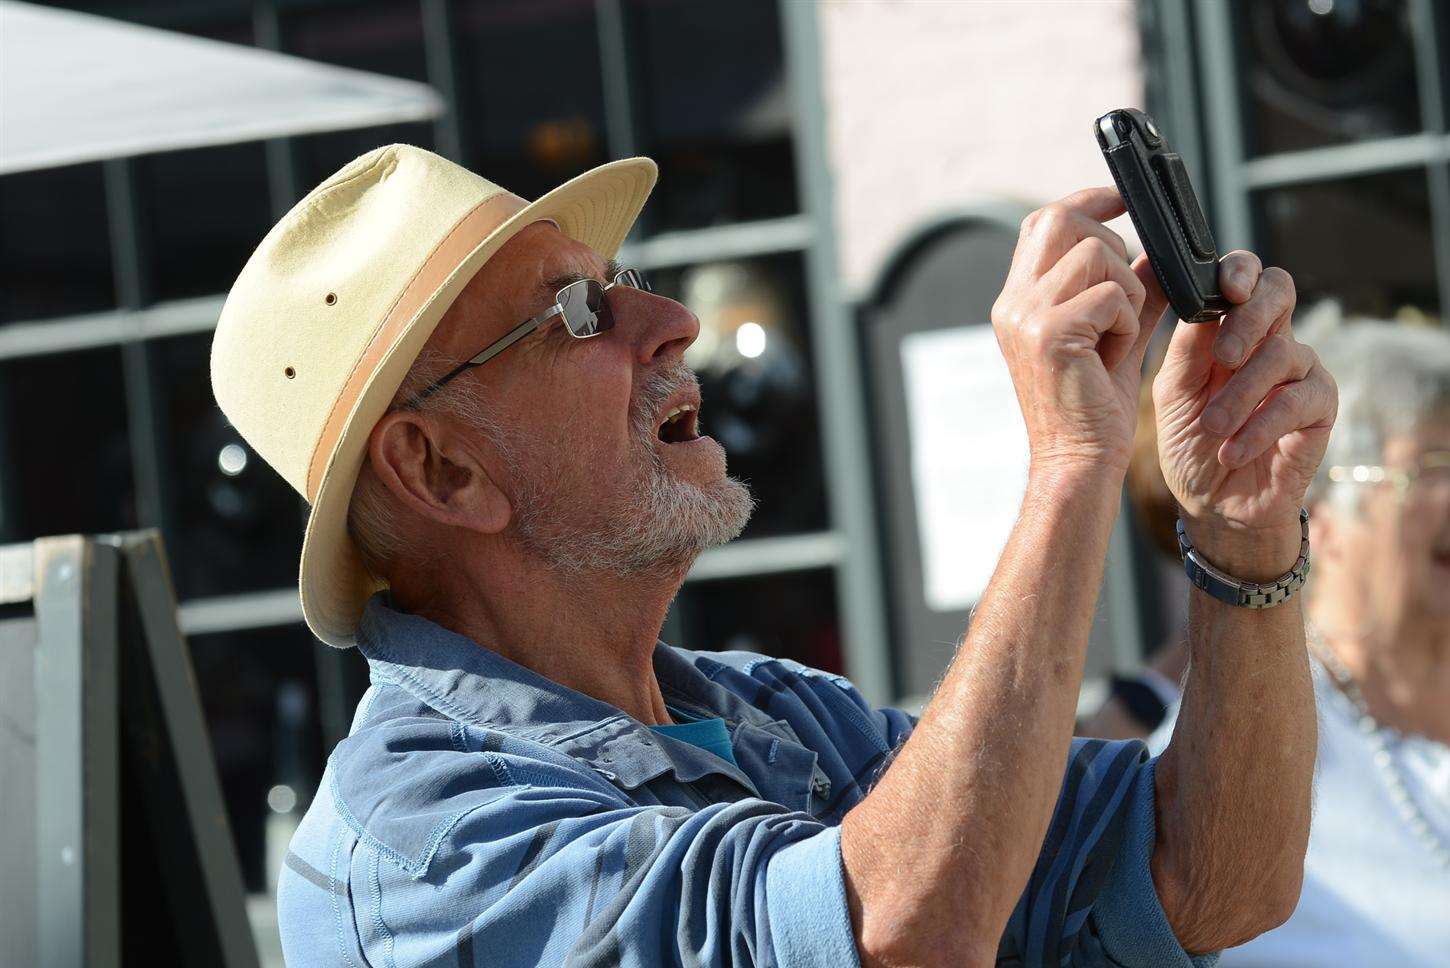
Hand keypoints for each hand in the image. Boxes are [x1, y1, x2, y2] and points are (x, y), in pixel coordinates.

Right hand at [991, 187, 1156, 471]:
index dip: (1085, 200)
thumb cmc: (1093, 408)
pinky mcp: (1049, 333)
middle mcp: (1012, 303)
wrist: (1078, 462)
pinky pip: (1109, 293)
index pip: (1042, 222)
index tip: (1122, 199)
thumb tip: (1153, 251)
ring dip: (1125, 291)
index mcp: (1017, 301)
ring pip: (1095, 253)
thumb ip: (1129, 292)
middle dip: (1110, 241)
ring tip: (1117, 336)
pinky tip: (1114, 354)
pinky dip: (1127, 320)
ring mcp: (1026, 316)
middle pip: (1062, 219)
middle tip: (1125, 290)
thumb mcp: (1114, 337)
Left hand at [1152, 252, 1337, 574]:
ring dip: (1241, 394)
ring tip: (1212, 428)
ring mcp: (1300, 372)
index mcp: (1233, 329)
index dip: (1241, 271)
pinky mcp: (1321, 410)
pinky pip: (1297, 401)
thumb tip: (1194, 301)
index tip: (1226, 289)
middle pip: (1280, 292)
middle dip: (1250, 318)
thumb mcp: (1173, 394)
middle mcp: (1271, 341)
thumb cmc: (1191, 444)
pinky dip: (1259, 427)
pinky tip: (1232, 452)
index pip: (1248, 278)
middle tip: (1223, 357)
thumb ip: (1186, 350)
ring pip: (1283, 353)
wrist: (1212, 504)